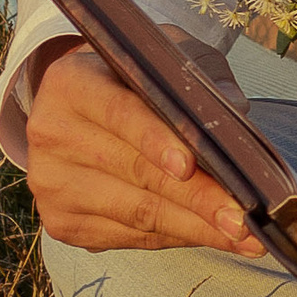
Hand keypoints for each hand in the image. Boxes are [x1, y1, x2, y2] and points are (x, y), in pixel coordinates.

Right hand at [23, 30, 263, 255]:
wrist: (76, 110)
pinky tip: (211, 236)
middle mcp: (52, 134)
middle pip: (135, 173)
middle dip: (197, 199)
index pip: (119, 113)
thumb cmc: (130, 79)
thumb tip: (235, 112)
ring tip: (243, 238)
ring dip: (196, 229)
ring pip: (137, 214)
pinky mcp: (61, 222)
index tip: (190, 168)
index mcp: (71, 83)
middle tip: (244, 219)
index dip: (156, 141)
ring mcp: (53, 184)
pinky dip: (176, 237)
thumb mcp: (161, 58)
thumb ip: (196, 76)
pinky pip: (130, 237)